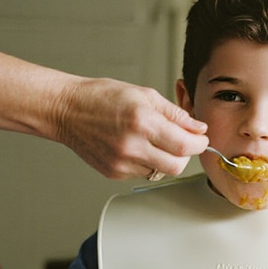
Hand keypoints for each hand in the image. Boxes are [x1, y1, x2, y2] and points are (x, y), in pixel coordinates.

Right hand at [52, 78, 208, 178]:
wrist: (66, 110)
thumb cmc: (101, 97)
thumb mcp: (143, 94)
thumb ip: (175, 114)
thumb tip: (197, 127)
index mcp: (142, 122)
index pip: (184, 145)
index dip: (198, 144)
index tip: (200, 139)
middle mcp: (132, 146)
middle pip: (177, 166)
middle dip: (185, 155)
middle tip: (182, 142)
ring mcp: (122, 163)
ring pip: (160, 172)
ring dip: (165, 159)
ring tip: (152, 141)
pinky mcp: (115, 173)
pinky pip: (143, 173)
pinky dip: (147, 162)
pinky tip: (135, 147)